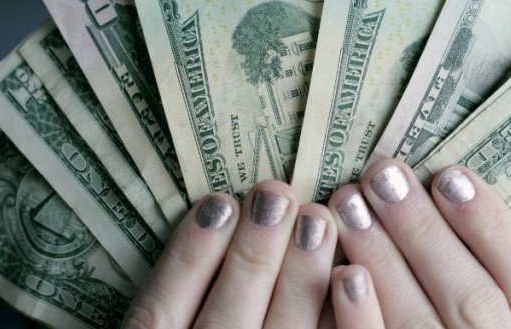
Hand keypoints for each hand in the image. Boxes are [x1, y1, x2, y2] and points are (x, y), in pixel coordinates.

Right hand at [122, 180, 337, 328]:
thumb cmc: (209, 320)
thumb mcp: (175, 313)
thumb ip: (182, 281)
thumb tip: (222, 211)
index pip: (161, 313)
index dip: (191, 256)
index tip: (220, 203)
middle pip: (226, 322)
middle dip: (253, 254)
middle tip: (275, 195)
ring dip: (300, 277)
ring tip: (315, 218)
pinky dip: (339, 314)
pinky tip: (350, 272)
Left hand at [329, 159, 510, 327]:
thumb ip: (492, 282)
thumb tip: (445, 195)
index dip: (493, 226)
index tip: (451, 175)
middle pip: (472, 299)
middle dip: (424, 231)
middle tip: (383, 175)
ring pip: (422, 327)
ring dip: (385, 260)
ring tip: (350, 205)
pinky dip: (363, 321)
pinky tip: (344, 276)